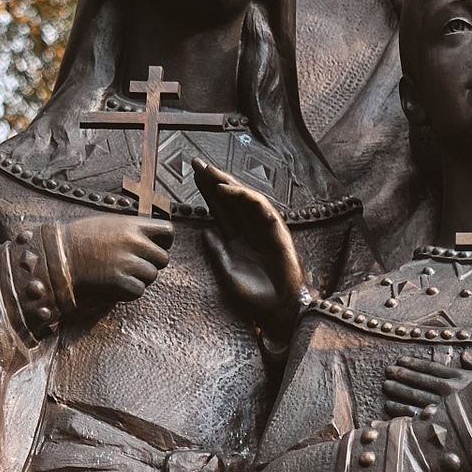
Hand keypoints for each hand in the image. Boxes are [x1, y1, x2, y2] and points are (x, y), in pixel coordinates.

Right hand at [63, 211, 170, 308]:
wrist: (59, 254)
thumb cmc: (81, 239)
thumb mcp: (109, 224)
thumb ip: (132, 231)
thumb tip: (152, 243)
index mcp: (132, 225)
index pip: (168, 231)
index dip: (164, 242)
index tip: (154, 247)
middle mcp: (133, 242)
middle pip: (163, 259)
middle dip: (152, 264)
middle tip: (134, 265)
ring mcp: (127, 262)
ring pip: (152, 276)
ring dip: (140, 278)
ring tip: (120, 273)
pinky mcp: (120, 281)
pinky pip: (139, 291)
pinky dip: (129, 291)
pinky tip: (114, 283)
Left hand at [192, 160, 306, 347]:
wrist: (278, 310)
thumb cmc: (255, 297)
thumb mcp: (228, 274)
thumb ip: (217, 253)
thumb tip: (205, 232)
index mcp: (236, 239)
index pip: (219, 209)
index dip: (206, 192)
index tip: (192, 175)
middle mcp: (249, 230)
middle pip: (229, 199)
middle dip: (213, 180)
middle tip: (196, 162)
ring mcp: (264, 228)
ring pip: (243, 198)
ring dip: (226, 182)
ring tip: (208, 171)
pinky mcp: (277, 229)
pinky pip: (260, 206)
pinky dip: (243, 196)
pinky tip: (226, 189)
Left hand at [382, 351, 463, 415]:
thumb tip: (465, 355)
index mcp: (459, 377)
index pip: (431, 368)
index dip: (414, 363)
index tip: (400, 360)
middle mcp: (449, 390)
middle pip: (420, 380)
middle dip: (402, 374)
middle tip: (388, 370)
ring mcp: (443, 407)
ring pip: (415, 395)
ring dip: (398, 389)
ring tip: (386, 384)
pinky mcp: (438, 423)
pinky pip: (415, 414)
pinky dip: (400, 409)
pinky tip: (389, 405)